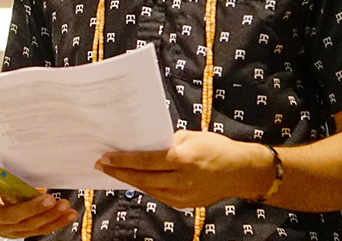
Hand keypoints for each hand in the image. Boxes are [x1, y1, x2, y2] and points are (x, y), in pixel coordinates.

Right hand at [0, 177, 76, 237]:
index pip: (13, 215)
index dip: (30, 207)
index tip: (44, 195)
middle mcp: (7, 228)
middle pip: (29, 223)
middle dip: (46, 213)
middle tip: (60, 202)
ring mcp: (18, 231)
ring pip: (38, 228)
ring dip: (55, 219)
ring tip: (68, 209)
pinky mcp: (27, 230)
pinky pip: (43, 229)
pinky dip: (57, 222)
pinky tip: (68, 215)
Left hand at [96, 129, 265, 209]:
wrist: (240, 172)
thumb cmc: (216, 148)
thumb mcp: (190, 137)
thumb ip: (166, 142)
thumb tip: (142, 145)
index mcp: (183, 159)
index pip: (145, 161)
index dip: (122, 160)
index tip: (105, 157)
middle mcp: (182, 180)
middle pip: (142, 178)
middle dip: (118, 172)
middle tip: (101, 164)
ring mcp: (183, 195)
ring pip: (148, 189)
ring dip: (128, 180)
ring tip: (113, 171)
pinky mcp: (185, 204)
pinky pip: (158, 195)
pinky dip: (144, 187)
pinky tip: (133, 179)